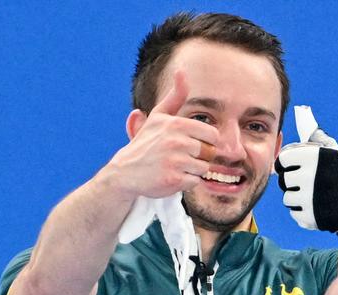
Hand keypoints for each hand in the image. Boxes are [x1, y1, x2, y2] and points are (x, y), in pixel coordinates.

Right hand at [104, 71, 218, 198]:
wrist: (125, 171)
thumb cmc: (146, 143)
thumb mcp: (159, 117)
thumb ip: (175, 97)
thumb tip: (181, 71)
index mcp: (176, 124)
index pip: (213, 135)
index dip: (205, 142)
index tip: (190, 144)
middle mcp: (176, 141)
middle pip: (209, 152)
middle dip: (199, 157)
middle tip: (179, 157)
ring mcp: (175, 161)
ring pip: (203, 168)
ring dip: (192, 170)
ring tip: (174, 166)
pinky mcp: (173, 180)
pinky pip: (195, 181)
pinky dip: (186, 182)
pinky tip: (171, 176)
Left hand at [276, 108, 337, 239]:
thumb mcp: (332, 151)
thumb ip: (314, 135)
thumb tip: (303, 112)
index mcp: (313, 157)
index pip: (282, 159)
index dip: (287, 164)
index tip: (294, 168)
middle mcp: (311, 176)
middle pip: (283, 180)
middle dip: (292, 182)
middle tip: (307, 184)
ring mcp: (310, 198)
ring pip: (287, 198)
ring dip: (297, 198)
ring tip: (312, 196)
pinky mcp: (311, 217)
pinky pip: (294, 213)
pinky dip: (303, 212)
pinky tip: (316, 207)